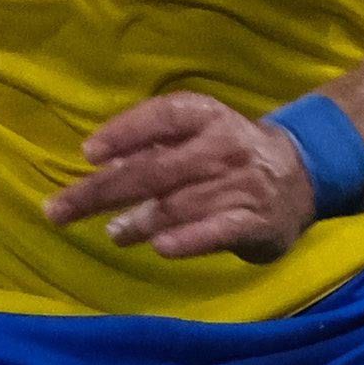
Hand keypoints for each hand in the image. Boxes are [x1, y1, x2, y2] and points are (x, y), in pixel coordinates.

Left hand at [44, 92, 318, 262]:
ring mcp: (242, 185)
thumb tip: (99, 170)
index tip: (88, 153)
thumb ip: (153, 151)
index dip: (125, 132)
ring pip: (180, 204)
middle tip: (60, 211)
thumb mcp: (197, 138)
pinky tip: (159, 248)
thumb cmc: (230, 155)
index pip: (163, 116)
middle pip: (155, 168)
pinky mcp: (255, 222)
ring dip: (140, 220)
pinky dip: (187, 240)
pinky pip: (217, 231)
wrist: (303, 175)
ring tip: (112, 233)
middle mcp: (224, 146)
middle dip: (103, 191)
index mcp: (207, 117)